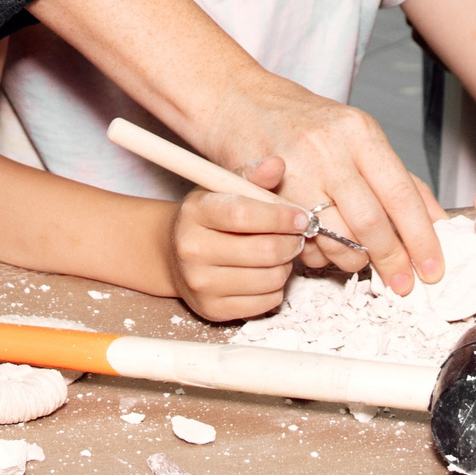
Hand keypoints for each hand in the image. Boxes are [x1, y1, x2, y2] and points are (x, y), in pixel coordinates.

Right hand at [168, 161, 307, 321]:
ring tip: (280, 254)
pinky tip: (266, 273)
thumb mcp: (224, 190)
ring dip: (285, 266)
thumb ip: (252, 176)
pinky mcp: (212, 309)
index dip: (279, 216)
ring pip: (269, 278)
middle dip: (290, 243)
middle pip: (263, 251)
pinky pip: (266, 302)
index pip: (242, 215)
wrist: (175, 255)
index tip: (300, 217)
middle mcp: (192, 249)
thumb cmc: (210, 218)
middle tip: (296, 236)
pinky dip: (276, 288)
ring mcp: (200, 283)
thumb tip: (277, 164)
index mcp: (195, 213)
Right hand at [211, 82, 443, 294]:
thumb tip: (437, 221)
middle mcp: (329, 149)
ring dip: (353, 260)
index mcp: (360, 133)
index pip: (401, 194)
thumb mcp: (358, 137)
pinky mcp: (266, 193)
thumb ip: (399, 178)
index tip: (433, 268)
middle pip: (370, 221)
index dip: (421, 238)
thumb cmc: (305, 122)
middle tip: (403, 284)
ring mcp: (295, 169)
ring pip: (335, 237)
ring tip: (359, 260)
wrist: (240, 102)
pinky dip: (317, 253)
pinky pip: (300, 240)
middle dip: (391, 261)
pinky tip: (322, 246)